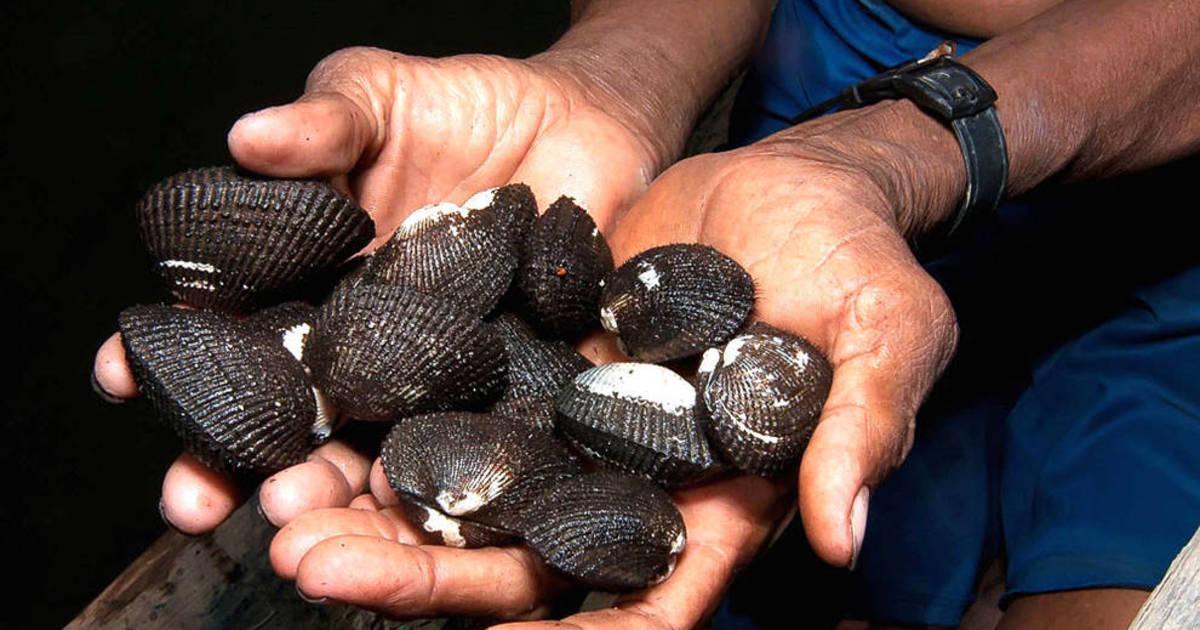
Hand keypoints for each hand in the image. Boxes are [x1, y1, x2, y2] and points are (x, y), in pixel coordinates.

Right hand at [92, 45, 663, 532]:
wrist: (583, 125)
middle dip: (234, 462)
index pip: (226, 329)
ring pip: (371, 450)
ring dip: (328, 492)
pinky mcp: (510, 390)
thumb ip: (327, 119)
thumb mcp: (384, 95)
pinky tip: (418, 514)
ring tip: (297, 520)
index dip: (170, 355)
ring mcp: (432, 377)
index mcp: (308, 281)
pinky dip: (447, 480)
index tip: (120, 376)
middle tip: (195, 500)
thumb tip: (249, 137)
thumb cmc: (468, 106)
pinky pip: (476, 443)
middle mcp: (360, 345)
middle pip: (287, 415)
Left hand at [269, 109, 957, 623]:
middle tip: (314, 568)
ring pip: (474, 489)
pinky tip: (320, 423)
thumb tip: (840, 534)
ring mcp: (584, 423)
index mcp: (721, 505)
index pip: (649, 601)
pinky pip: (466, 402)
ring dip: (381, 509)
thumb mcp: (886, 336)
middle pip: (524, 561)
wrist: (803, 180)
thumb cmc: (863, 261)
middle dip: (422, 574)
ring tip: (281, 510)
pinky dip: (400, 419)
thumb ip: (861, 429)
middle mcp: (638, 482)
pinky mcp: (547, 360)